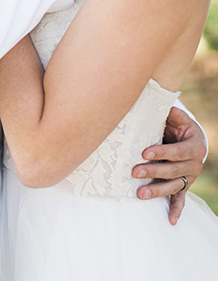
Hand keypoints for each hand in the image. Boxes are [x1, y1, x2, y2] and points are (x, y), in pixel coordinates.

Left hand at [132, 107, 205, 224]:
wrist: (190, 139)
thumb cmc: (179, 126)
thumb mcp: (179, 119)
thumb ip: (174, 115)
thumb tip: (169, 109)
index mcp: (194, 146)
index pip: (177, 152)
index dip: (161, 152)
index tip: (144, 153)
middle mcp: (194, 164)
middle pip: (173, 171)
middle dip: (153, 171)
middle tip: (134, 172)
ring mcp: (190, 177)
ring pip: (174, 186)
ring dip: (157, 191)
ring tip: (140, 194)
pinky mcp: (184, 186)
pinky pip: (181, 199)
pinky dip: (176, 210)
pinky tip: (171, 221)